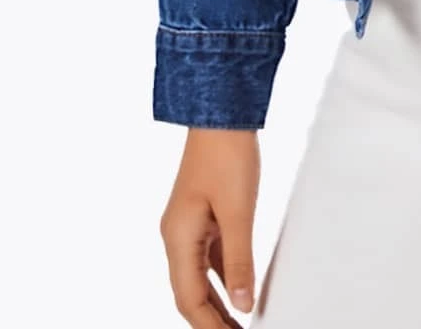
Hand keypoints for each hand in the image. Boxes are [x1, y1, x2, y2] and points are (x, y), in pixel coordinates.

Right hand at [160, 127, 260, 324]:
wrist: (221, 112)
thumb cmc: (228, 156)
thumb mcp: (239, 211)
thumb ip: (240, 260)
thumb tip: (243, 305)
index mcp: (178, 238)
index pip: (188, 299)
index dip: (209, 326)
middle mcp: (177, 236)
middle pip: (190, 293)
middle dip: (211, 320)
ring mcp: (188, 226)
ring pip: (199, 277)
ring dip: (217, 303)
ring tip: (239, 325)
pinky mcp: (202, 215)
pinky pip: (209, 258)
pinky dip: (223, 277)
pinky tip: (239, 291)